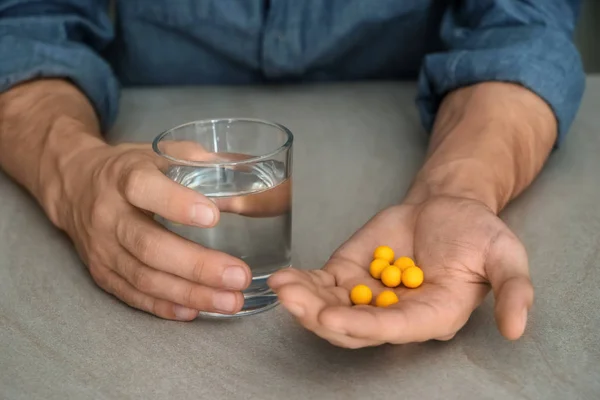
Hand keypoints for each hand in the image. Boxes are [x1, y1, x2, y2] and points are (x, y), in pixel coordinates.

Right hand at [55, 142, 258, 319]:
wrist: (74, 186)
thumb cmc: (128, 168)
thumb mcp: (158, 153)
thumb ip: (200, 162)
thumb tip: (248, 173)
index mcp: (123, 177)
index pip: (144, 189)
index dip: (177, 203)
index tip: (214, 216)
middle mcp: (108, 214)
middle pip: (149, 245)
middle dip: (198, 266)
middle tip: (239, 277)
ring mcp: (101, 248)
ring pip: (144, 278)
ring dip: (190, 293)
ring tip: (231, 301)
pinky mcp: (100, 272)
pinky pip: (132, 295)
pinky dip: (164, 306)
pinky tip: (195, 311)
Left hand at [269, 196, 532, 347]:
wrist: (447, 208)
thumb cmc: (477, 233)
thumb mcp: (505, 255)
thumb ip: (513, 290)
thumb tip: (516, 328)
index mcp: (433, 315)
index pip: (395, 328)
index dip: (365, 326)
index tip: (334, 317)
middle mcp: (396, 313)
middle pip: (354, 327)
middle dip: (322, 318)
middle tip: (294, 302)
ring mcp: (370, 295)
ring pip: (332, 308)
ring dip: (304, 301)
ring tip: (281, 287)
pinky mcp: (351, 274)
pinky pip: (323, 284)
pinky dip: (303, 283)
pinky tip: (283, 278)